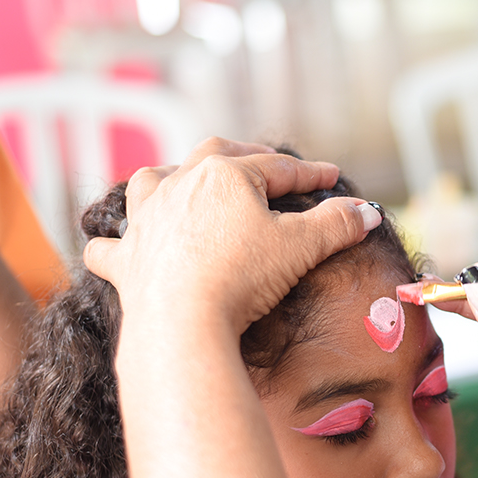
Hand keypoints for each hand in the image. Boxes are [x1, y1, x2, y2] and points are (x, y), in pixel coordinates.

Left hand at [80, 138, 382, 477]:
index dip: (310, 172)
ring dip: (169, 179)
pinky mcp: (125, 260)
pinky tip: (116, 246)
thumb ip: (337, 224)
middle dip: (244, 156)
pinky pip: (109, 246)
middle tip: (267, 164)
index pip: (278, 167)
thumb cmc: (242, 278)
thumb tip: (368, 211)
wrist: (183, 321)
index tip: (332, 176)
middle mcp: (179, 185)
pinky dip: (113, 244)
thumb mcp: (302, 247)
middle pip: (215, 155)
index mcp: (226, 175)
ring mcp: (146, 220)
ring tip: (180, 183)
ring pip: (153, 182)